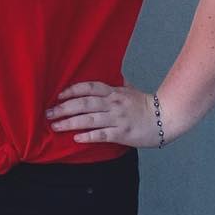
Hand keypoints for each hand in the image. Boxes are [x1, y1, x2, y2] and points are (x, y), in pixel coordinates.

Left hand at [46, 81, 163, 147]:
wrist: (166, 117)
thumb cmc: (145, 104)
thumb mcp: (129, 90)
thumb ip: (116, 84)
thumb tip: (110, 75)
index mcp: (114, 92)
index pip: (89, 88)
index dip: (72, 90)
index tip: (59, 95)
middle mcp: (113, 104)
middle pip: (84, 103)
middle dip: (64, 108)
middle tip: (48, 113)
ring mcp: (117, 118)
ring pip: (89, 119)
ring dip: (70, 122)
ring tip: (55, 126)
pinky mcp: (122, 133)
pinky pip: (102, 134)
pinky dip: (88, 136)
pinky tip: (76, 138)